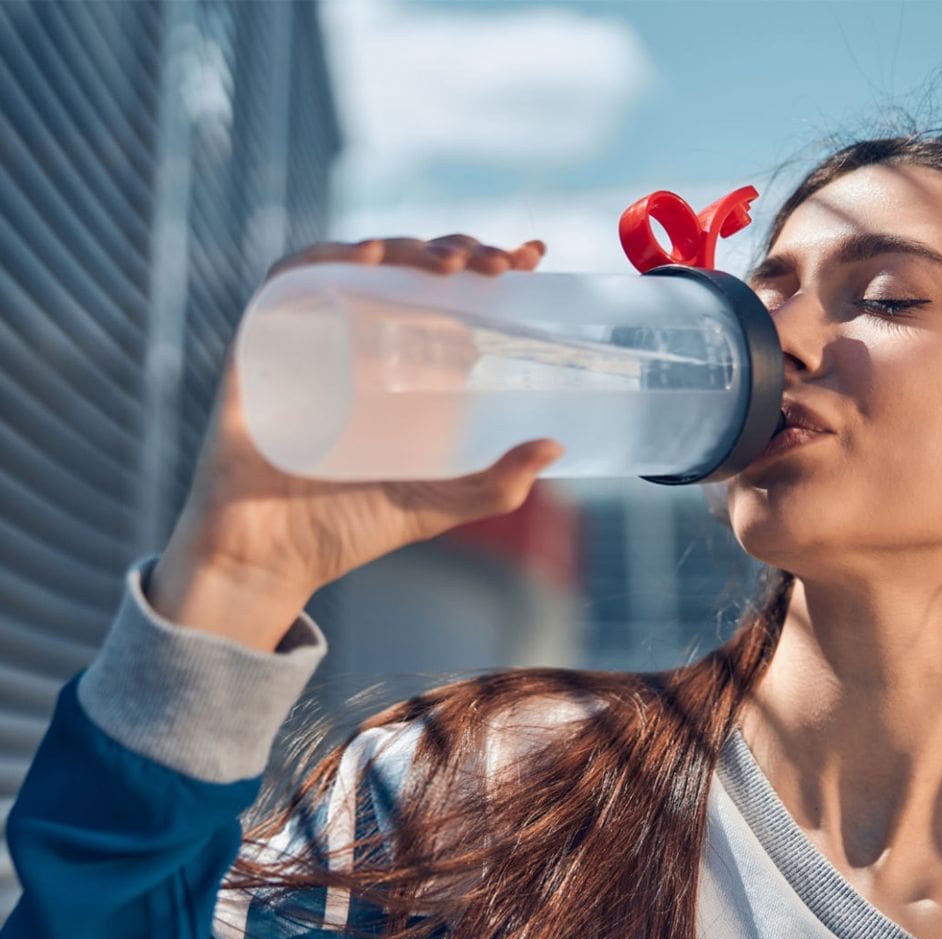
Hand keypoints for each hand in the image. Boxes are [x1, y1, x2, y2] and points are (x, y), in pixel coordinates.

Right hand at [151, 235, 561, 649]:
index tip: (531, 256)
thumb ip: (496, 485)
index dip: (486, 265)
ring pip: (356, 263)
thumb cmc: (347, 531)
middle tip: (497, 265)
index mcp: (401, 370)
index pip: (448, 296)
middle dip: (456, 252)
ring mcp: (309, 340)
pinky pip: (287, 282)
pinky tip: (370, 258)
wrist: (268, 561)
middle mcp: (357, 344)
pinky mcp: (260, 345)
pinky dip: (325, 259)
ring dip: (405, 248)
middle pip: (408, 271)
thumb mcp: (437, 506)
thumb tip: (555, 447)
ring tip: (451, 263)